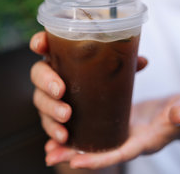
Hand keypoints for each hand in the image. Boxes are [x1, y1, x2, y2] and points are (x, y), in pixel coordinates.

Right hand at [29, 31, 147, 147]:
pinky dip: (53, 131)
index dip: (39, 42)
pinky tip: (63, 136)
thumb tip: (141, 61)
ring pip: (40, 101)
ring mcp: (49, 98)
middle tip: (61, 90)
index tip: (40, 45)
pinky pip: (48, 124)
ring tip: (66, 116)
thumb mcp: (116, 72)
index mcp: (62, 57)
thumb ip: (126, 66)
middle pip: (37, 73)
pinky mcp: (53, 119)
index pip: (44, 44)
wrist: (105, 113)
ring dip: (51, 109)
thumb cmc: (103, 82)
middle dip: (46, 81)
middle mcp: (51, 76)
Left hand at [44, 94, 179, 168]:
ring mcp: (121, 134)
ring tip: (47, 150)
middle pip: (99, 153)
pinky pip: (95, 131)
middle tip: (49, 157)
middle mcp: (128, 141)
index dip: (99, 159)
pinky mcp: (117, 123)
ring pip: (93, 144)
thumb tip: (179, 114)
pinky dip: (79, 133)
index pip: (119, 154)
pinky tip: (62, 131)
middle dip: (74, 156)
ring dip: (71, 147)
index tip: (76, 162)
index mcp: (143, 142)